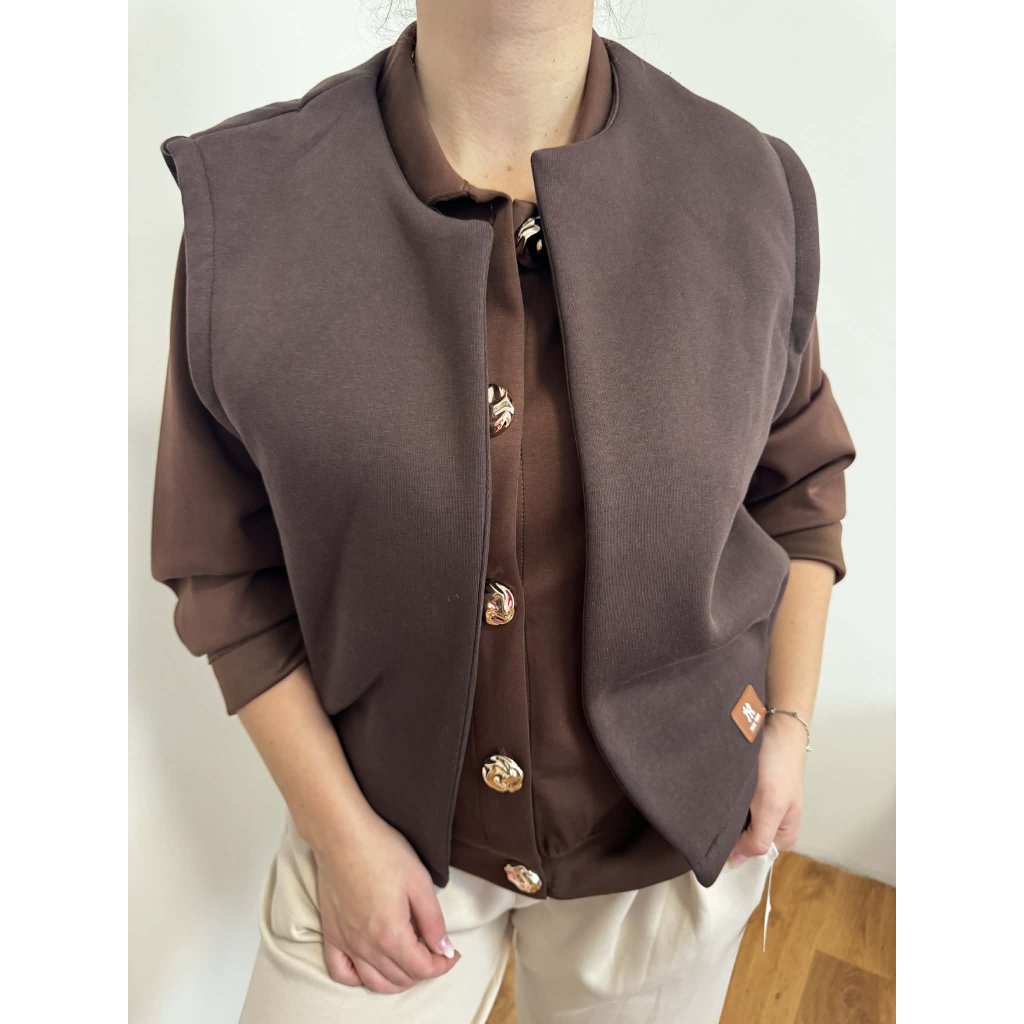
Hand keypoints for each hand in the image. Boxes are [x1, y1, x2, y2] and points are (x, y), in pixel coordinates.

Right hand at [309, 808, 461, 992]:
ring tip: (410, 962)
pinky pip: (340, 972)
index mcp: (392, 934)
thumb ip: (433, 921)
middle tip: (435, 952)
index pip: (422, 968)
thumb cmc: (383, 851)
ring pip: (374, 982)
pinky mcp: (330, 933)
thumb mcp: (420, 882)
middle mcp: (367, 946)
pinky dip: (359, 978)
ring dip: (398, 980)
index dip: (443, 964)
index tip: (453, 953)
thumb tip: (444, 949)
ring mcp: (346, 942)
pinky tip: (371, 966)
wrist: (342, 835)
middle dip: (424, 971)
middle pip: (401, 978)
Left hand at [727, 712, 807, 865]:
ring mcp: (761, 809)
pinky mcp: (751, 794)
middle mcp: (772, 826)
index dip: (732, 847)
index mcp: (783, 837)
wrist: (776, 728)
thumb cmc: (778, 765)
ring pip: (735, 823)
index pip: (751, 855)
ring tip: (719, 799)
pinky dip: (724, 801)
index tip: (716, 834)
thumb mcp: (771, 806)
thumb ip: (757, 838)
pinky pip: (733, 807)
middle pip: (741, 840)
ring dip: (724, 814)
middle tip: (717, 811)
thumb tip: (736, 864)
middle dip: (727, 829)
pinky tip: (719, 792)